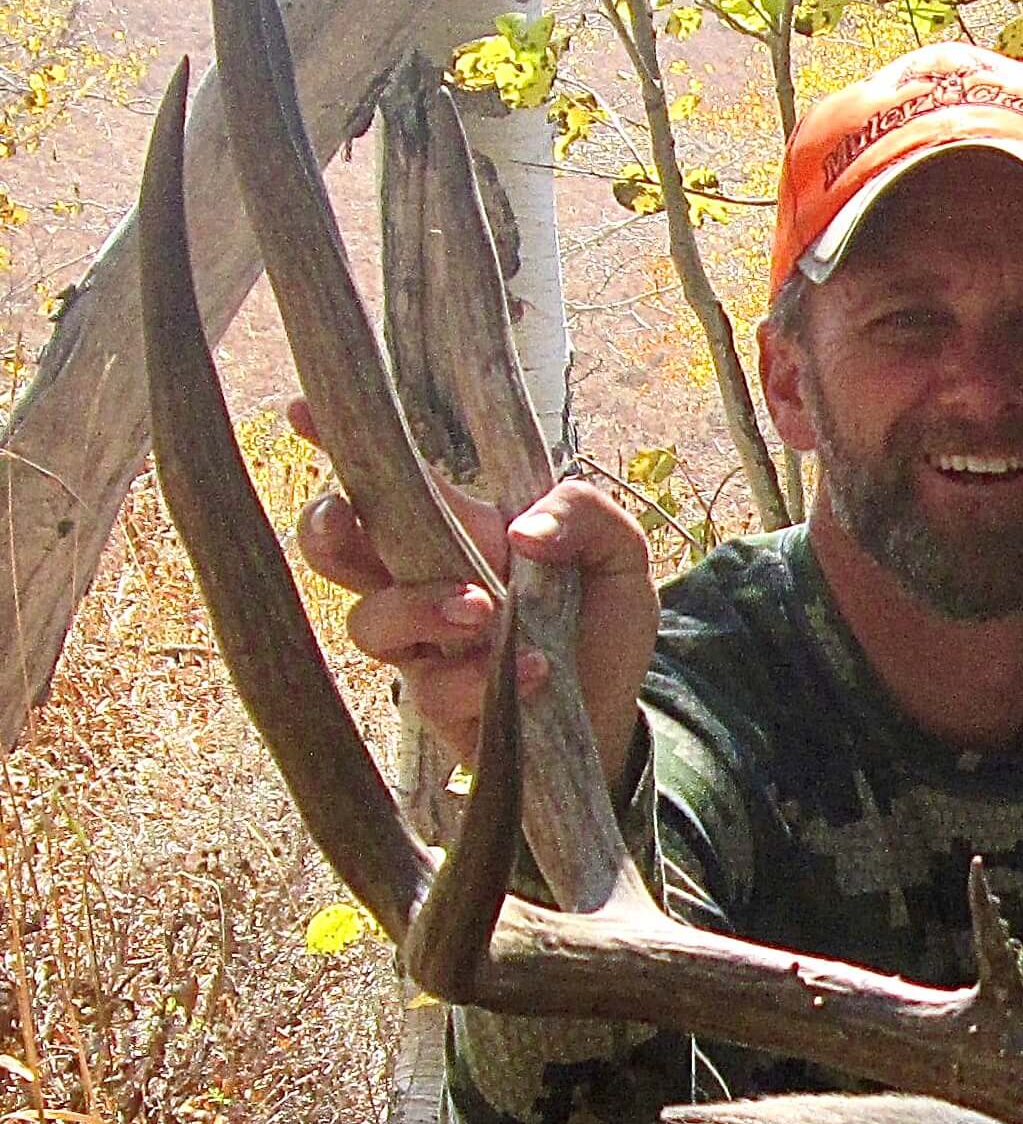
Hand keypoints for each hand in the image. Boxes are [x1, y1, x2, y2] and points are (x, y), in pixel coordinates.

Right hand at [290, 402, 658, 795]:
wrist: (616, 711)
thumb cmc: (602, 622)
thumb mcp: (619, 554)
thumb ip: (584, 514)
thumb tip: (521, 531)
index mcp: (457, 531)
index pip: (390, 480)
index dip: (337, 444)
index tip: (302, 413)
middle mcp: (421, 581)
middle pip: (334, 548)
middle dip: (326, 531)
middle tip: (351, 523)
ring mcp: (422, 645)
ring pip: (368, 621)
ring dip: (419, 607)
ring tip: (484, 612)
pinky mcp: (439, 703)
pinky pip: (429, 688)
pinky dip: (478, 676)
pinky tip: (537, 670)